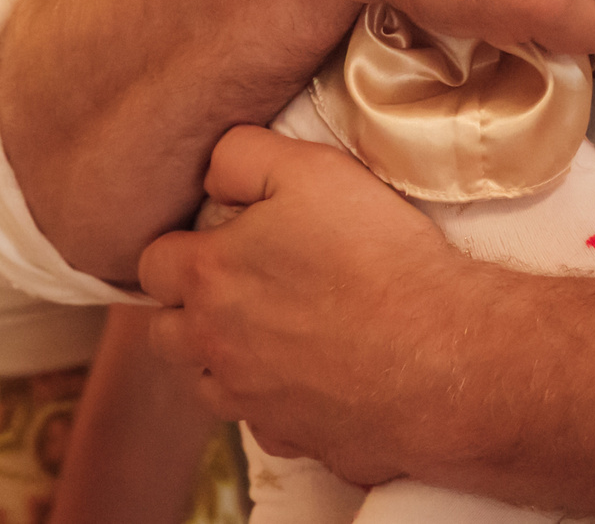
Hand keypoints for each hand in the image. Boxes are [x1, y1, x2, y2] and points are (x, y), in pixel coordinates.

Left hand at [142, 128, 482, 487]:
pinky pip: (260, 423)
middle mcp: (215, 345)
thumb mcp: (311, 170)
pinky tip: (315, 378)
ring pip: (205, 383)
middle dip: (190, 308)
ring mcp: (249, 401)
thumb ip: (242, 157)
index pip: (152, 263)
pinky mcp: (292, 438)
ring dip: (223, 359)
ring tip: (274, 333)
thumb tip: (211, 175)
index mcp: (210, 277)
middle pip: (165, 332)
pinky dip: (275, 402)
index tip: (216, 241)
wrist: (442, 352)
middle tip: (242, 287)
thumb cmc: (377, 255)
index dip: (180, 247)